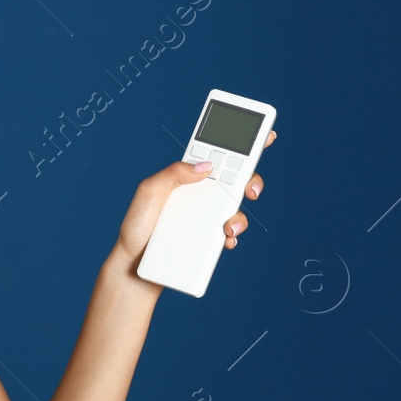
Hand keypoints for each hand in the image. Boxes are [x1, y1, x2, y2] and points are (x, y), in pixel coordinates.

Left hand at [111, 131, 275, 269]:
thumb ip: (173, 173)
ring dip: (241, 216)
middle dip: (252, 180)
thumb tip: (206, 166)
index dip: (240, 143)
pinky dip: (233, 237)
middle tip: (251, 190)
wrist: (135, 265)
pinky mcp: (209, 239)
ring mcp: (207, 216)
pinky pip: (231, 234)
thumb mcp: (149, 192)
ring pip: (237, 208)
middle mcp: (201, 194)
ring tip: (228, 227)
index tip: (264, 135)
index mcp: (188, 176)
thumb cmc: (138, 224)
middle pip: (236, 180)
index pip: (216, 154)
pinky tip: (225, 240)